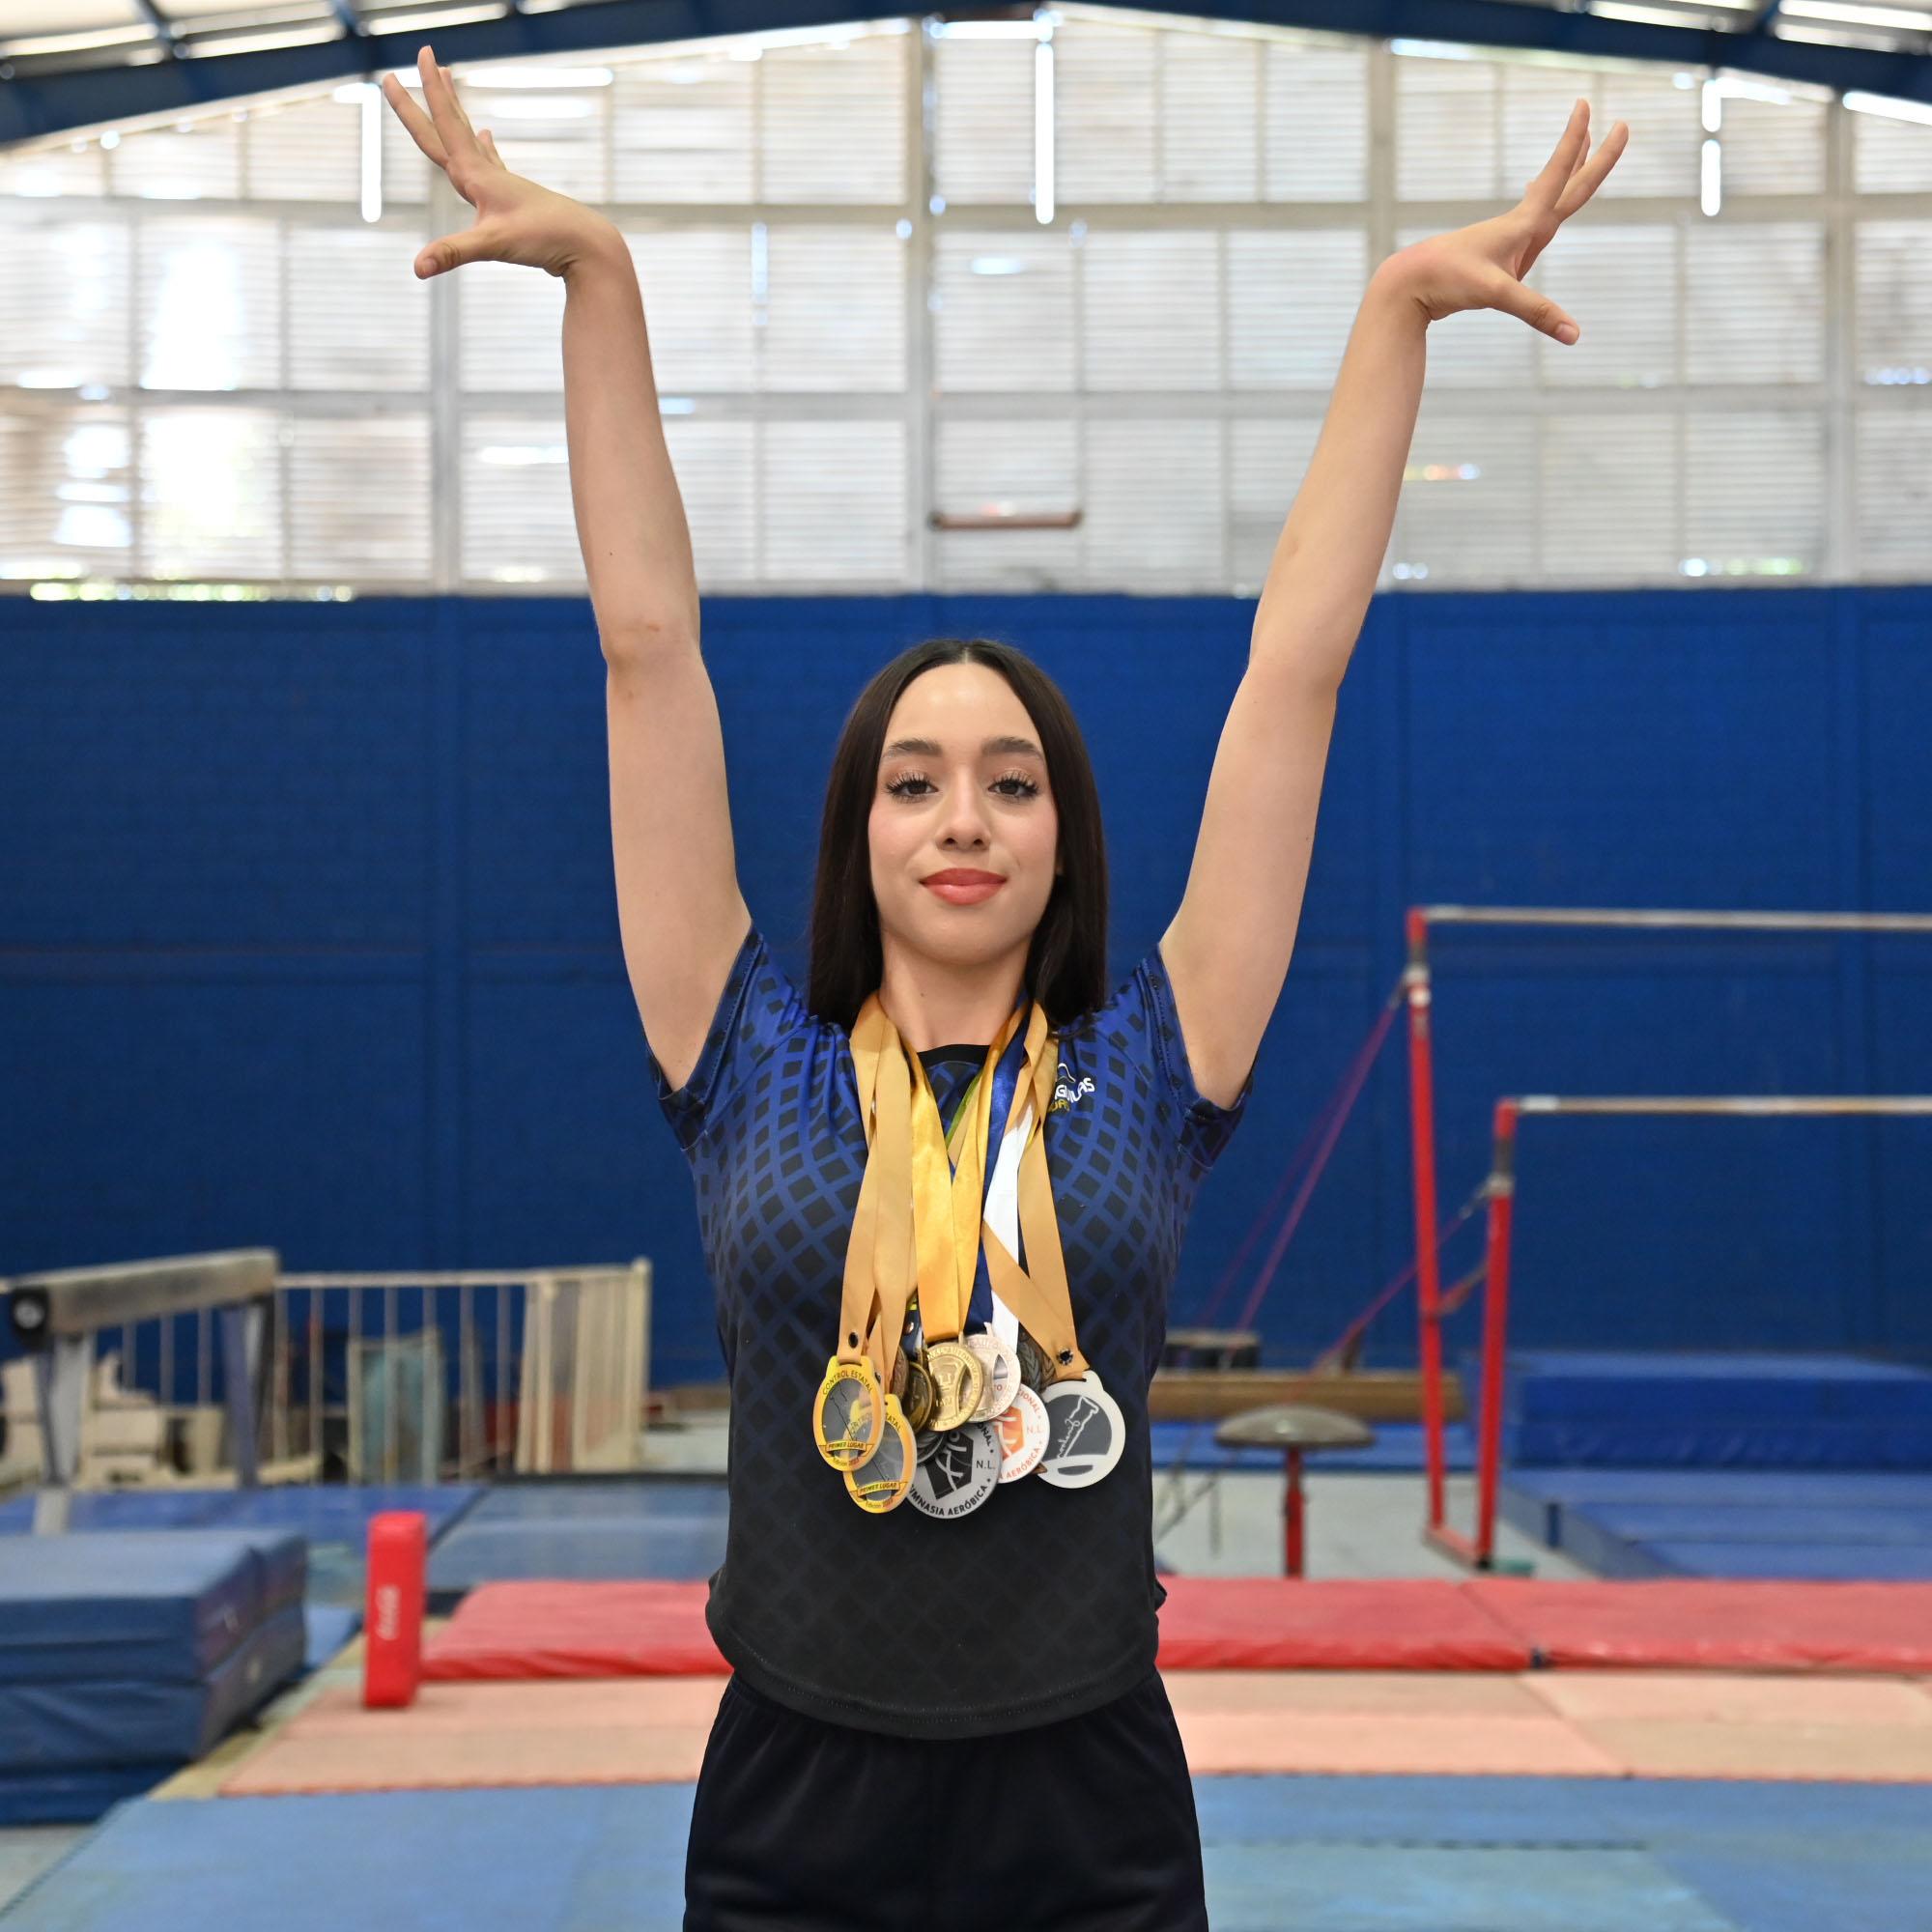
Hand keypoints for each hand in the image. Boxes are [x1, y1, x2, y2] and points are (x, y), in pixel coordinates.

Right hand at [381, 46, 617, 279]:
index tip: (423, 52)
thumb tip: (417, 268)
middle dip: (434, 92)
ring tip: (448, 80)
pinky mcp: (516, 198)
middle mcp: (488, 173)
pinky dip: (485, 147)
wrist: (587, 247)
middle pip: (452, 125)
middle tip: (426, 54)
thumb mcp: (493, 246)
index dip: (427, 93)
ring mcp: (504, 183)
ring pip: (470, 138)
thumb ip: (452, 253)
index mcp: (478, 175)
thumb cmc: (543, 240)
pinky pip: (493, 162)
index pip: (443, 126)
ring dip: (456, 110)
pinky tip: (486, 137)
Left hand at [1381, 98, 1627, 344]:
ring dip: (1568, 171)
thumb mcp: (1495, 294)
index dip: (1576, 143)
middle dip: (1594, 157)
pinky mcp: (1499, 257)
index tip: (1584, 104)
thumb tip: (1575, 336)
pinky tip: (1534, 207)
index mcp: (1523, 223)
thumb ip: (1537, 312)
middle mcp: (1520, 225)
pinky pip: (1531, 226)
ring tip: (1583, 144)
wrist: (1407, 285)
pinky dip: (1540, 207)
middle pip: (1568, 185)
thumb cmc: (1447, 281)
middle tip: (1622, 126)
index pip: (1560, 176)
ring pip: (1550, 200)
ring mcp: (1510, 240)